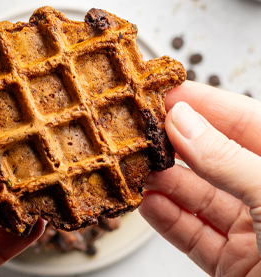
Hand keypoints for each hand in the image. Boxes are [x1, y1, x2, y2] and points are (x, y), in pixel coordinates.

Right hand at [139, 81, 260, 275]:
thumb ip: (227, 159)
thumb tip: (184, 122)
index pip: (244, 121)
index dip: (204, 104)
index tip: (166, 93)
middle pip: (214, 159)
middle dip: (176, 145)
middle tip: (141, 131)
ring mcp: (252, 230)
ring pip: (198, 198)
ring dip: (165, 183)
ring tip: (137, 168)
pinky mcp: (232, 262)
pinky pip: (192, 234)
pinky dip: (166, 219)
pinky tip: (147, 203)